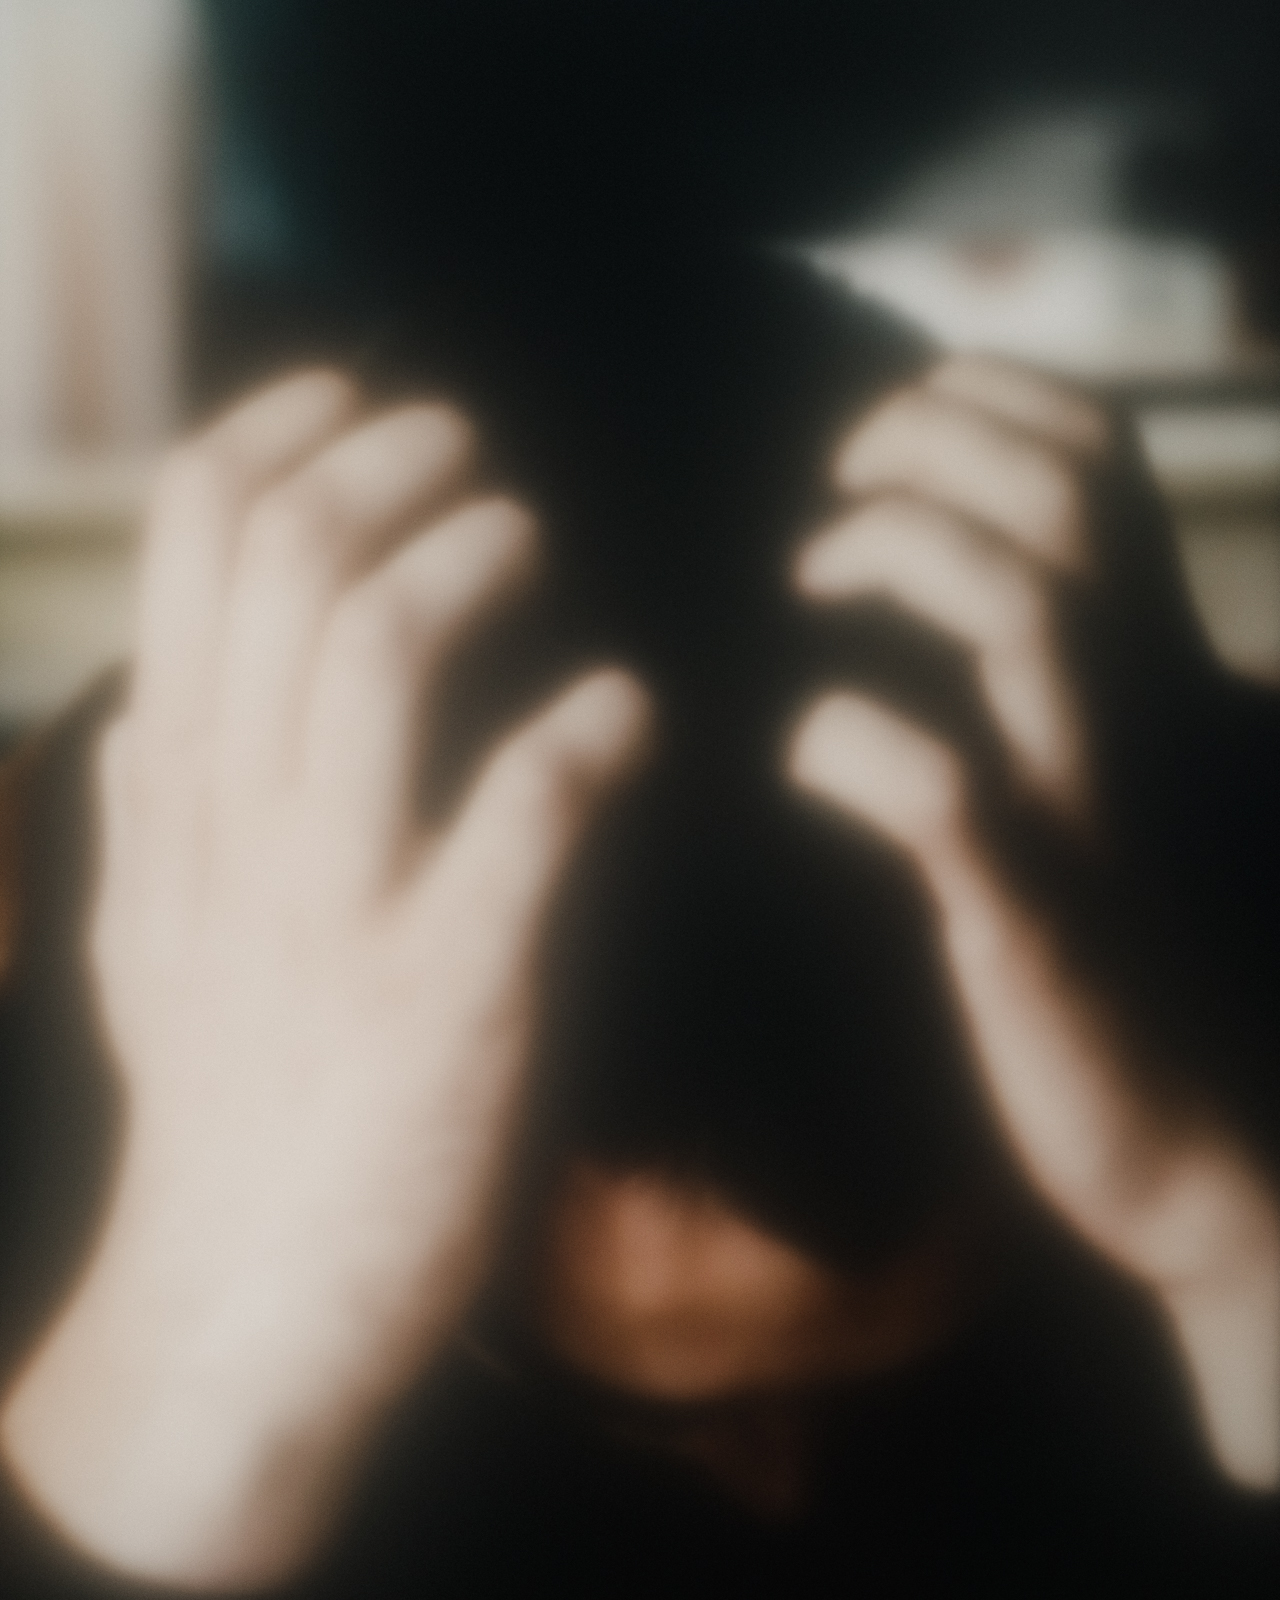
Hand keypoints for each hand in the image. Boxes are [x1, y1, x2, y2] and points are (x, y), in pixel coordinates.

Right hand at [0, 370, 652, 1586]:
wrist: (244, 1318)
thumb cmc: (219, 1119)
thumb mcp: (137, 958)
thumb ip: (136, 826)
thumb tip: (141, 718)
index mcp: (175, 799)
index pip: (190, 553)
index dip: (274, 440)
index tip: (352, 398)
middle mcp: (236, 826)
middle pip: (285, 566)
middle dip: (383, 466)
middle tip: (467, 445)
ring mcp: (336, 904)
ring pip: (374, 653)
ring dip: (466, 563)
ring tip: (527, 531)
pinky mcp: (450, 989)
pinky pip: (519, 808)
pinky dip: (581, 732)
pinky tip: (627, 707)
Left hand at [786, 354, 1279, 1489]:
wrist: (1204, 1143)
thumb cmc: (1125, 952)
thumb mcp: (1106, 782)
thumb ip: (1042, 680)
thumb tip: (930, 593)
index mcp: (1154, 667)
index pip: (1101, 460)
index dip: (990, 398)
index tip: (891, 419)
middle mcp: (1141, 711)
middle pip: (1065, 495)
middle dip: (928, 440)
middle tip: (835, 480)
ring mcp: (1094, 806)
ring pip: (1027, 608)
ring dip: (897, 553)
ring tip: (812, 576)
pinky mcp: (1038, 915)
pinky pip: (942, 786)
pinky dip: (847, 737)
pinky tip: (802, 746)